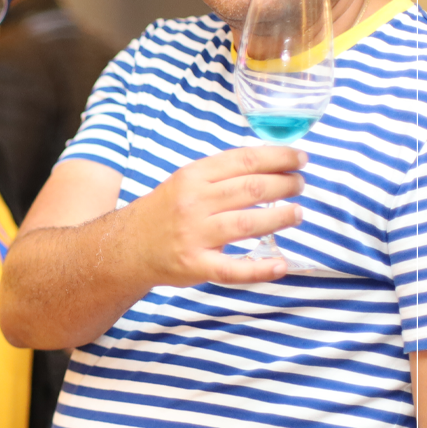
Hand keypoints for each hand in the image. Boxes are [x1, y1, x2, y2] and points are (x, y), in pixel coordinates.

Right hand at [135, 145, 306, 286]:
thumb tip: (270, 167)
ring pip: (248, 224)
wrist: (127, 247)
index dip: (279, 158)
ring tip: (297, 214)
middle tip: (300, 186)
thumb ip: (220, 174)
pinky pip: (233, 269)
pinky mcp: (196, 265)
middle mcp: (193, 203)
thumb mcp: (184, 182)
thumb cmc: (164, 213)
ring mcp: (194, 235)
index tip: (300, 159)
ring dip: (280, 218)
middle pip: (251, 189)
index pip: (244, 160)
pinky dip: (260, 269)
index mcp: (192, 177)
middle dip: (285, 185)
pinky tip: (280, 264)